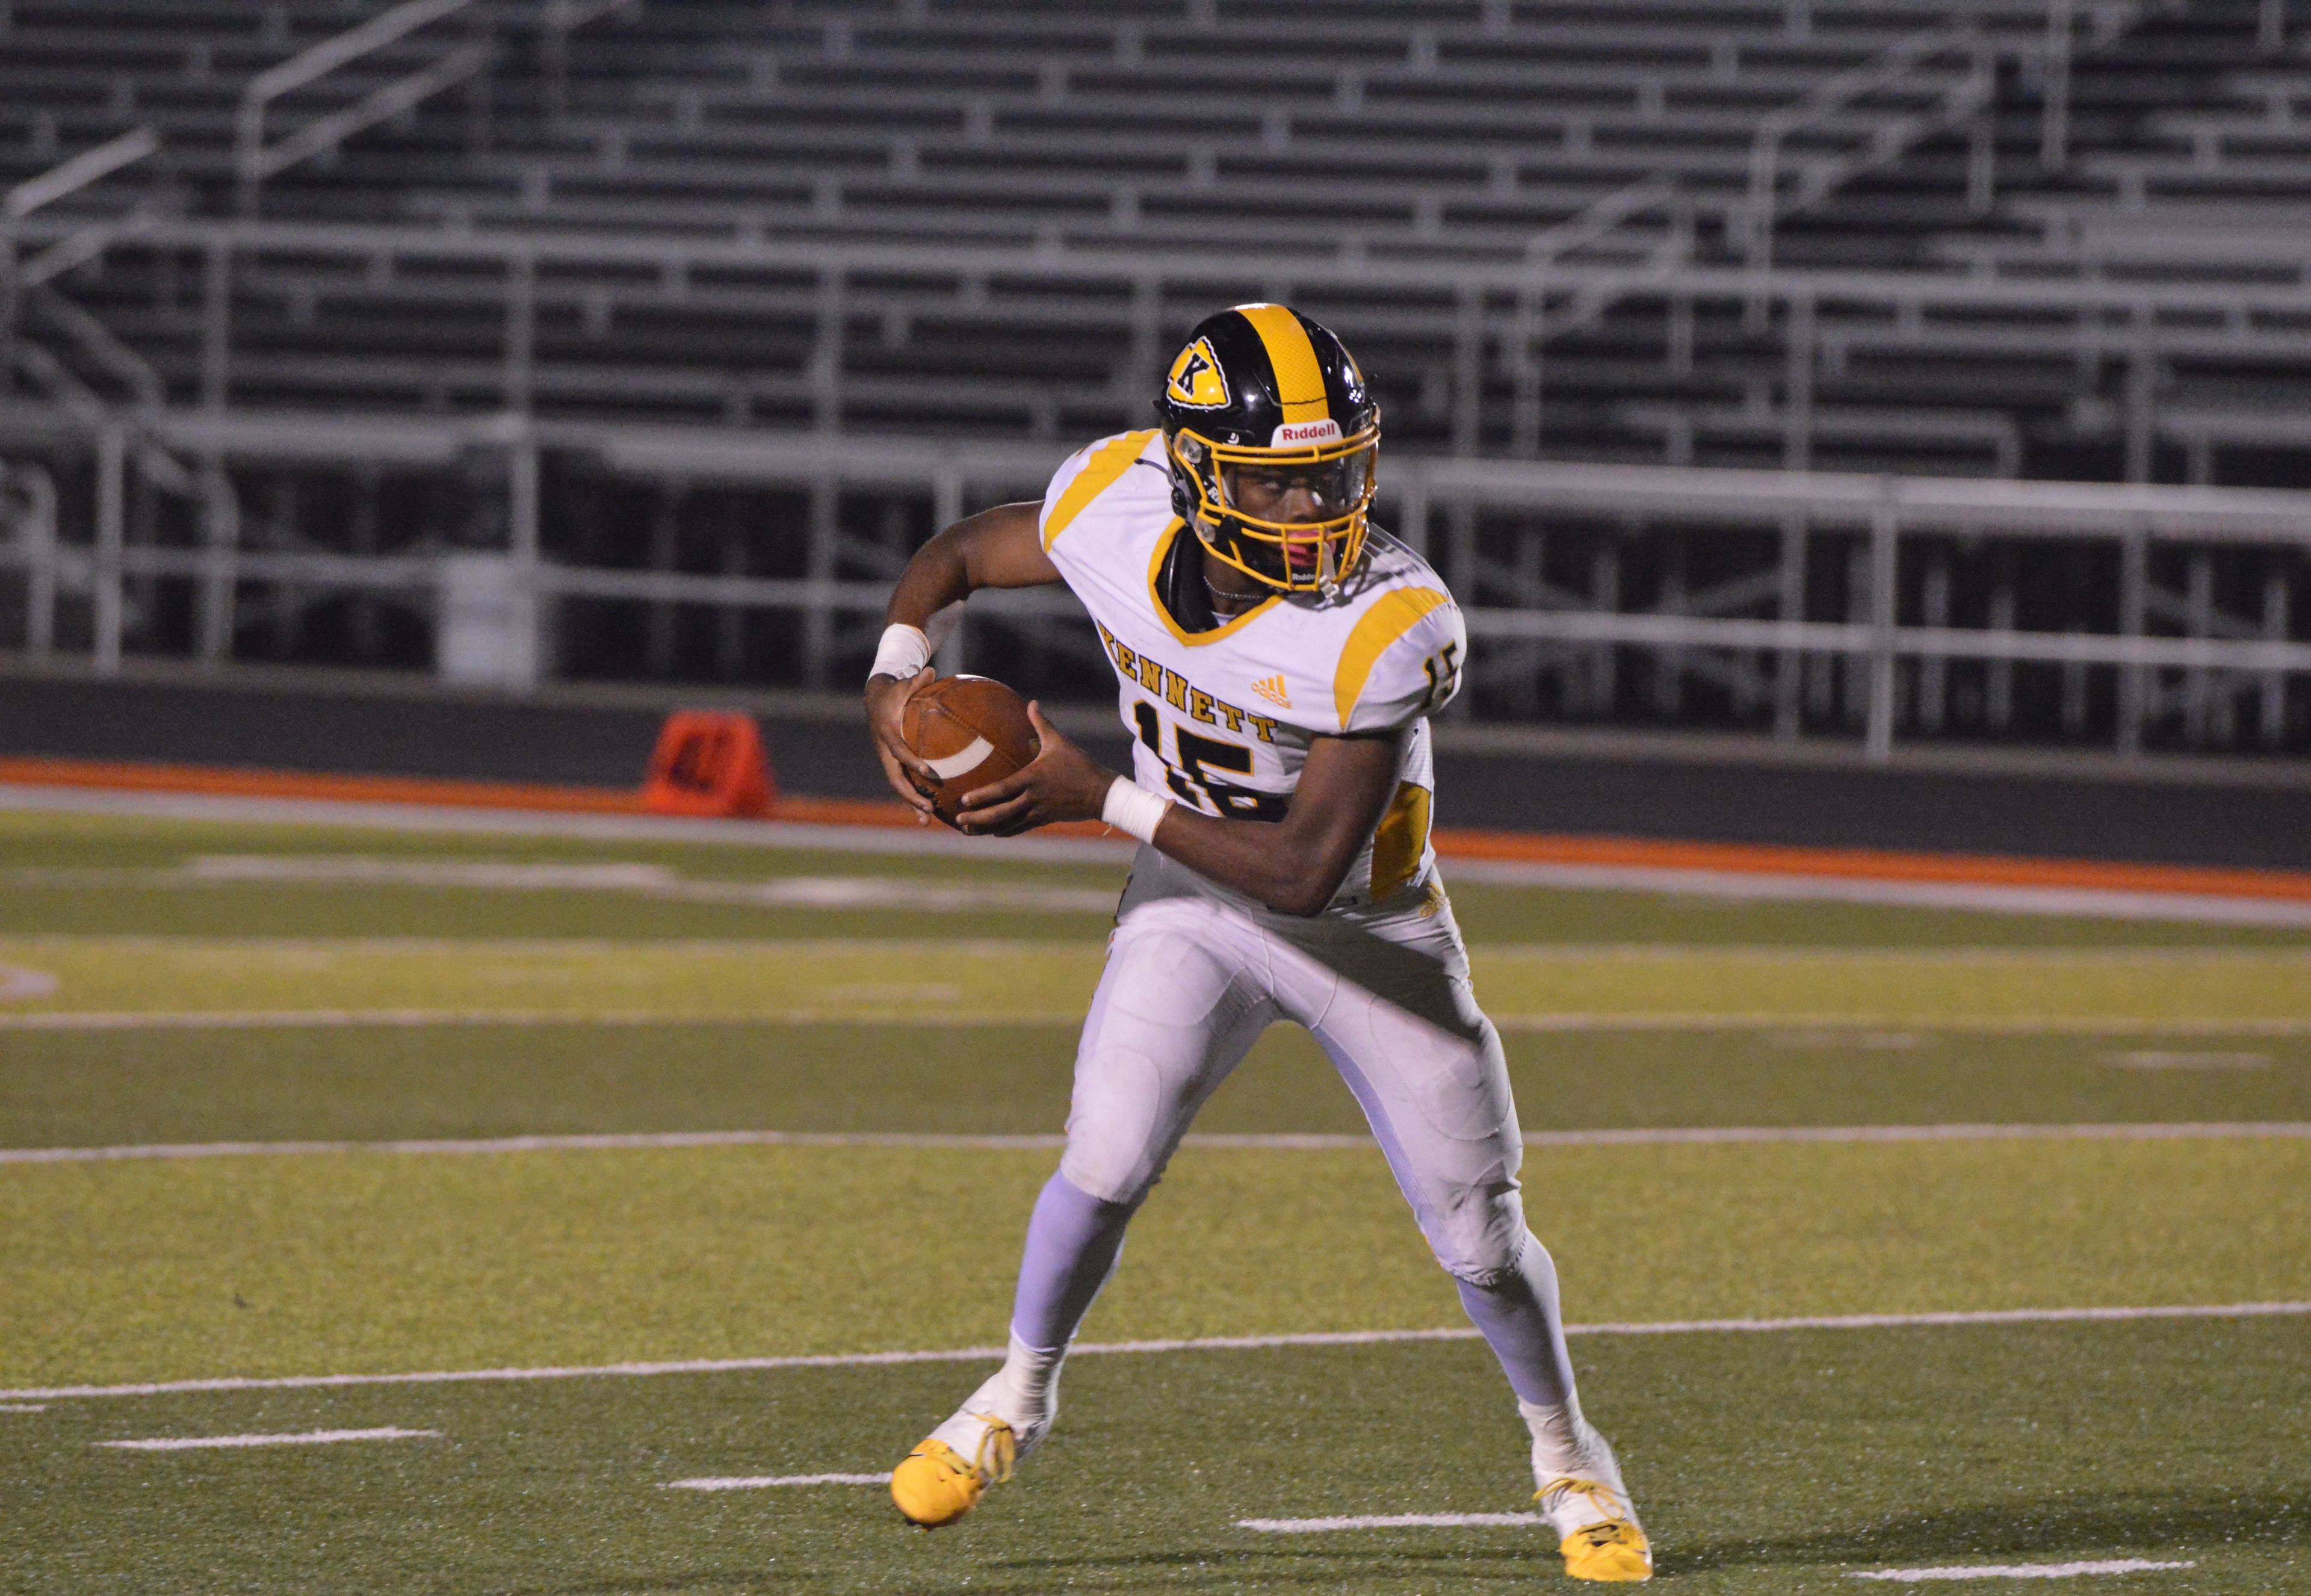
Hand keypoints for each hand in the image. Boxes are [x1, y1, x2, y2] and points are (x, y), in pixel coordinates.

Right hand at [864, 666, 939, 822]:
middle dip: (910, 794)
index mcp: (887, 732)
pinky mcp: (892, 763)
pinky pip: (903, 783)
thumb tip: (931, 669)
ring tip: (927, 821)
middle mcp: (884, 750)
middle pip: (895, 777)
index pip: (899, 750)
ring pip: (898, 785)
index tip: (929, 771)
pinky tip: (927, 814)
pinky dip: (912, 799)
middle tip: (928, 806)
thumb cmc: (893, 691)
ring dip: (911, 804)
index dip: (912, 761)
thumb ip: (916, 681)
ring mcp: (887, 759)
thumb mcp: (902, 685)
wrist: (874, 699)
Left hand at [956, 703, 1115, 836]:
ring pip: (1007, 825)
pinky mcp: (1044, 820)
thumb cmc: (1079, 765)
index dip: (982, 796)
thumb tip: (1031, 702)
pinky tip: (992, 834)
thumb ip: (1041, 723)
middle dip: (977, 819)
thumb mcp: (1059, 742)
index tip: (964, 800)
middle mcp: (1032, 798)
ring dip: (986, 829)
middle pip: (1000, 813)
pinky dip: (1004, 832)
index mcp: (1032, 778)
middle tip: (958, 821)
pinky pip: (1019, 829)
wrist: (1101, 793)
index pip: (1002, 790)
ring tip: (967, 830)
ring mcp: (1038, 812)